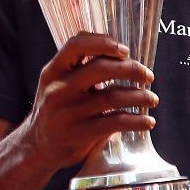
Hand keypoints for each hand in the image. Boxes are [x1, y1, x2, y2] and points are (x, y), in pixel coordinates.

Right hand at [26, 32, 157, 169]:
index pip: (76, 45)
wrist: (36, 147)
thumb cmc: (56, 107)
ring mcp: (69, 112)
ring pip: (113, 96)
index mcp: (53, 70)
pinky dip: (136, 121)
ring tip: (152, 98)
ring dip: (139, 96)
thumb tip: (120, 52)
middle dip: (131, 69)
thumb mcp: (57, 81)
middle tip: (148, 75)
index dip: (103, 42)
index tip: (125, 50)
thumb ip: (80, 66)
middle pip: (101, 68)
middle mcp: (59, 89)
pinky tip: (148, 121)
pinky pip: (115, 122)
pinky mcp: (80, 133)